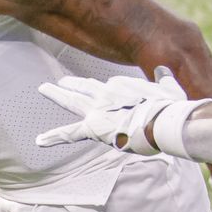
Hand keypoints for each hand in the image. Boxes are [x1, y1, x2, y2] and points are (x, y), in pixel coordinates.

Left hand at [36, 68, 187, 152]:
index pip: (112, 87)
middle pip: (85, 87)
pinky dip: (53, 137)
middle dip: (72, 84)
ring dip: (56, 94)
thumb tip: (164, 71)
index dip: (113, 92)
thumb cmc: (171, 107)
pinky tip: (40, 141)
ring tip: (43, 88)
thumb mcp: (170, 88)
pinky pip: (69, 133)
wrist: (163, 121)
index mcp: (123, 85)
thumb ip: (164, 78)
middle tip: (60, 81)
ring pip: (71, 101)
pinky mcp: (92, 127)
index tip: (117, 97)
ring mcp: (97, 109)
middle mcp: (106, 94)